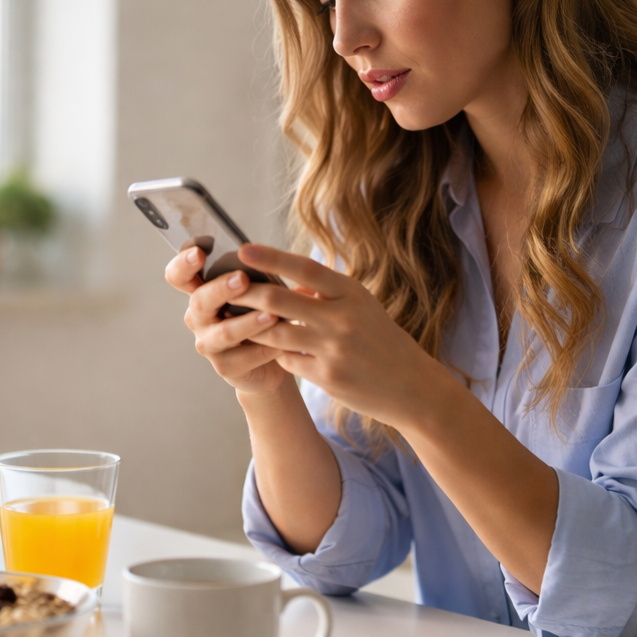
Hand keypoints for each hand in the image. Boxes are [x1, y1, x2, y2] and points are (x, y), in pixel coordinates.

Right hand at [164, 247, 288, 397]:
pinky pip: (243, 358)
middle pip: (200, 301)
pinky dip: (264, 350)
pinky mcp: (224, 367)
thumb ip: (258, 277)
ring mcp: (208, 344)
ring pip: (225, 332)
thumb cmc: (262, 316)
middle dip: (221, 288)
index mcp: (202, 292)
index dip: (184, 264)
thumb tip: (270, 257)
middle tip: (243, 279)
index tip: (199, 253)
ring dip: (249, 322)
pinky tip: (282, 345)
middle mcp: (199, 318)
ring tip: (272, 315)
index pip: (179, 276)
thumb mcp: (260, 292)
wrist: (272, 360)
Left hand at [226, 244, 459, 429]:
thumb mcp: (361, 307)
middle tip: (224, 287)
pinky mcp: (327, 377)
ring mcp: (334, 350)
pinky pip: (287, 361)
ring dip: (254, 327)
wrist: (412, 387)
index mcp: (352, 293)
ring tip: (236, 319)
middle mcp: (342, 319)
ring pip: (276, 334)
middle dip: (247, 293)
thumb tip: (288, 284)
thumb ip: (326, 294)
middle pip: (280, 301)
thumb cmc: (382, 340)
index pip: (305, 268)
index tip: (244, 249)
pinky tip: (274, 351)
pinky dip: (277, 354)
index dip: (272, 258)